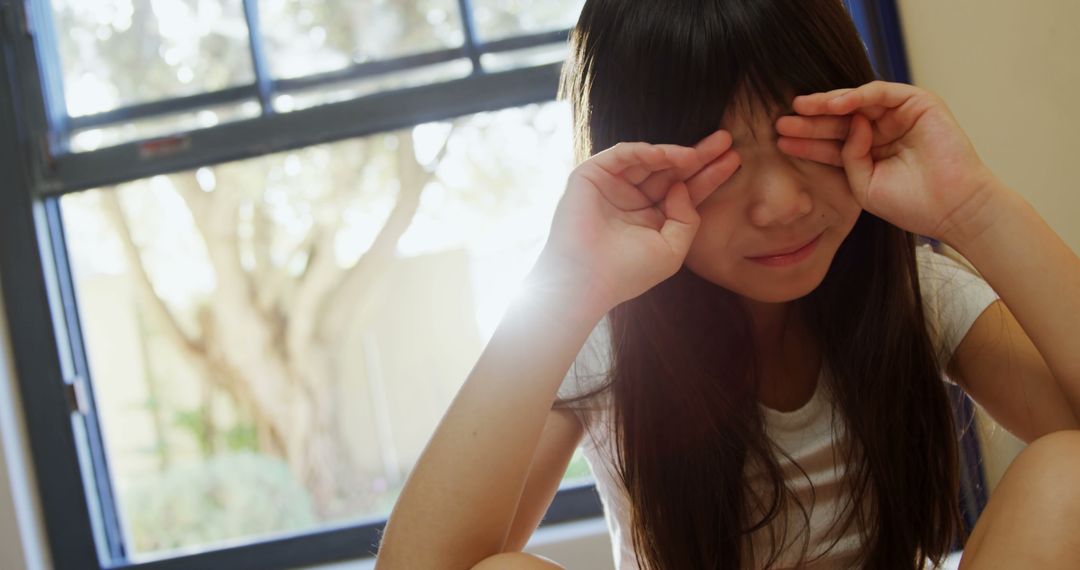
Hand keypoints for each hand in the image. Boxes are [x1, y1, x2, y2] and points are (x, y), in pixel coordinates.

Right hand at [535, 129, 740, 309]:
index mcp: (650, 218)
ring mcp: (612, 186)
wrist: (588, 280)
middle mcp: (632, 199)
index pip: (684, 190)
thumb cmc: (629, 272)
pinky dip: (644, 152)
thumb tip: (682, 187)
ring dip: (675, 153)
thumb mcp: (673, 249)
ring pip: (648, 160)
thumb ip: (688, 218)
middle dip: (698, 156)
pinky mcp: (591, 176)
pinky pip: (621, 155)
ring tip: (698, 153)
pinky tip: (666, 155)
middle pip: (671, 171)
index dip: (709, 176)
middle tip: (725, 140)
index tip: (733, 160)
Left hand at [774, 80, 999, 239]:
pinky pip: (881, 92)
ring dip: (828, 104)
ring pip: (856, 103)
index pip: (832, 142)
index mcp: (870, 152)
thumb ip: (848, 157)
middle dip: (811, 120)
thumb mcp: (863, 184)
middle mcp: (883, 130)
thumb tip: (847, 126)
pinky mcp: (918, 103)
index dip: (807, 141)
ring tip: (801, 108)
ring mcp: (900, 115)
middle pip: (840, 120)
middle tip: (782, 121)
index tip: (780, 141)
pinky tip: (834, 104)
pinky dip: (857, 95)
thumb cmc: (910, 204)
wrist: (951, 209)